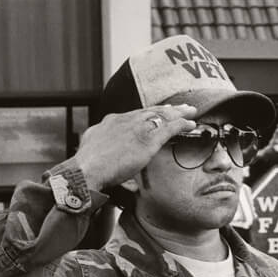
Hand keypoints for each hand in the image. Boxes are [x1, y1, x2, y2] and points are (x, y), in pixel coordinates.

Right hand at [74, 104, 195, 191]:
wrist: (87, 169)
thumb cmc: (86, 165)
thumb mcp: (90, 146)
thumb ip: (100, 143)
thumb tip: (100, 148)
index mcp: (112, 122)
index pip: (135, 114)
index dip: (148, 113)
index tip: (157, 113)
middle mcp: (126, 120)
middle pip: (150, 111)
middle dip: (166, 109)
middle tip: (180, 107)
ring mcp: (138, 128)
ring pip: (162, 115)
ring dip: (178, 113)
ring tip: (190, 111)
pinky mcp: (148, 140)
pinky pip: (169, 128)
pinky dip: (181, 125)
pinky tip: (191, 124)